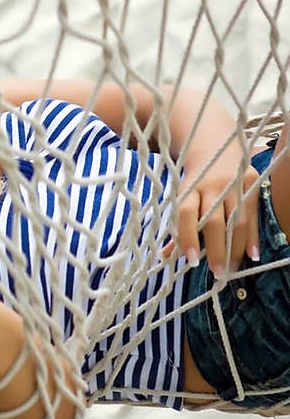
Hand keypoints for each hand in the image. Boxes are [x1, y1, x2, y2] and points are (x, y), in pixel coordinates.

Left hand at [163, 156, 259, 276]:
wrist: (216, 145)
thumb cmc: (195, 180)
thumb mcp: (182, 196)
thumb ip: (177, 226)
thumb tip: (165, 256)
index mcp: (189, 188)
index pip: (186, 214)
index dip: (188, 237)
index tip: (190, 261)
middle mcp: (211, 185)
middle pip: (214, 221)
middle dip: (216, 249)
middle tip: (217, 272)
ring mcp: (233, 183)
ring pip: (236, 220)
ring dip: (236, 247)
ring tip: (233, 268)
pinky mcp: (251, 182)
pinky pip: (253, 214)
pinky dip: (252, 236)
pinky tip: (252, 254)